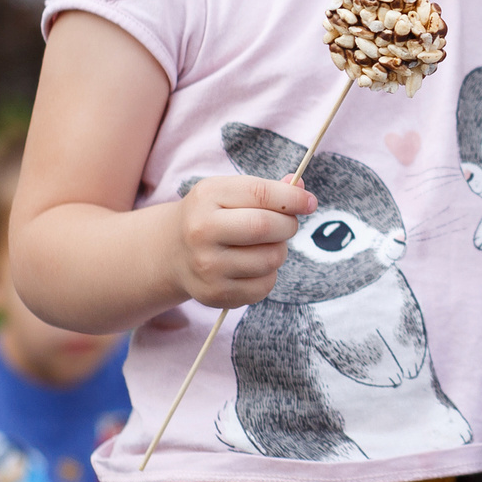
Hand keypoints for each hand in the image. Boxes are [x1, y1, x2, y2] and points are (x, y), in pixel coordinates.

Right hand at [173, 177, 316, 310]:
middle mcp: (202, 231)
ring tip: (263, 246)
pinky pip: (265, 285)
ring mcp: (207, 266)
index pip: (262, 193)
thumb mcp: (229, 192)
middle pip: (267, 227)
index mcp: (208, 196)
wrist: (172, 251)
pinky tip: (252, 266)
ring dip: (278, 251)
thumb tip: (301, 188)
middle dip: (288, 225)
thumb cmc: (211, 215)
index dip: (294, 198)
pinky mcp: (215, 293)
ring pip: (271, 258)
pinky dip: (268, 275)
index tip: (309, 202)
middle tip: (285, 225)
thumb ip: (267, 189)